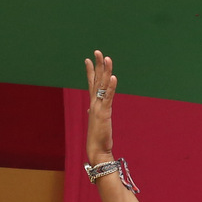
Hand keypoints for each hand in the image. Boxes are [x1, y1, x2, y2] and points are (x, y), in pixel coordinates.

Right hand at [85, 50, 117, 164]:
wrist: (96, 150)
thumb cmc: (97, 138)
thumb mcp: (96, 122)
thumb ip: (94, 113)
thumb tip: (90, 109)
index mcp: (93, 104)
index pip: (91, 84)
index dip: (90, 71)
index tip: (88, 59)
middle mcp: (94, 103)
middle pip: (96, 80)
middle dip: (97, 65)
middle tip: (98, 51)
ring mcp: (98, 107)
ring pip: (103, 85)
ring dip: (105, 71)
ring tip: (107, 58)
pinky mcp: (104, 113)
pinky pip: (109, 97)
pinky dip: (112, 87)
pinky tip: (114, 77)